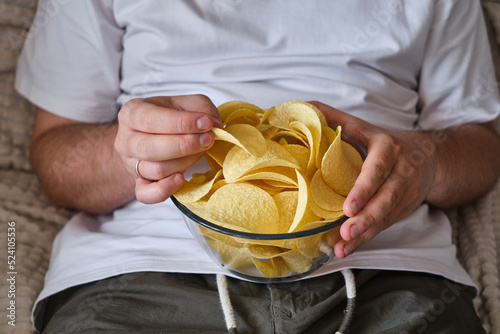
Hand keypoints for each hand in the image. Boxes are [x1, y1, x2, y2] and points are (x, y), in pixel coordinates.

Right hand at [114, 95, 221, 203]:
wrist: (155, 137)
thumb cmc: (172, 117)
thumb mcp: (186, 103)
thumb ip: (201, 108)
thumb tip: (214, 124)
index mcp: (132, 113)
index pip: (152, 119)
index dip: (182, 123)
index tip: (207, 123)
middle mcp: (125, 139)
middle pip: (150, 148)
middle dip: (185, 145)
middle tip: (208, 140)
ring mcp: (130, 164)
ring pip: (156, 169)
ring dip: (184, 162)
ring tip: (200, 152)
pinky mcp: (137, 184)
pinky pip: (146, 194)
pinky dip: (165, 189)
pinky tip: (181, 179)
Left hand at [309, 101, 437, 257]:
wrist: (432, 159)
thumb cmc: (388, 143)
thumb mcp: (366, 127)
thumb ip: (336, 118)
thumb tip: (306, 106)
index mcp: (389, 150)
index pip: (377, 170)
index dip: (364, 189)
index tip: (348, 207)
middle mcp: (401, 174)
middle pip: (385, 200)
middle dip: (366, 218)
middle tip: (345, 232)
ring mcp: (404, 195)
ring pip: (384, 218)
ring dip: (364, 235)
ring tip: (342, 246)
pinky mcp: (401, 211)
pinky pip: (383, 227)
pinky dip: (365, 239)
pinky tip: (346, 248)